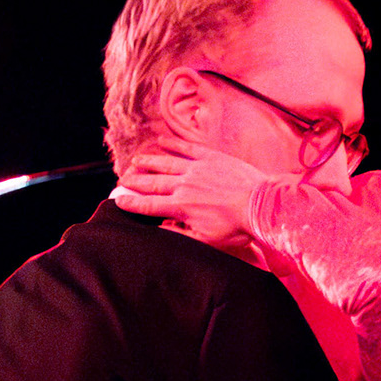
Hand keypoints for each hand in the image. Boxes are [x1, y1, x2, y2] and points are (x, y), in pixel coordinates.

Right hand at [111, 147, 268, 251]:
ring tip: (135, 161)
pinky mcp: (210, 156)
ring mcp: (197, 168)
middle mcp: (184, 184)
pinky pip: (186, 147)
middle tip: (122, 180)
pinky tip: (161, 140)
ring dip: (148, 161)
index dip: (132, 203)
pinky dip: (172, 143)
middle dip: (135, 181)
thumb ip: (180, 234)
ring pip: (165, 162)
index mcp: (181, 206)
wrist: (261, 205)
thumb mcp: (206, 240)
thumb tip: (161, 230)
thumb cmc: (236, 227)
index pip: (150, 205)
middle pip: (153, 182)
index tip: (118, 201)